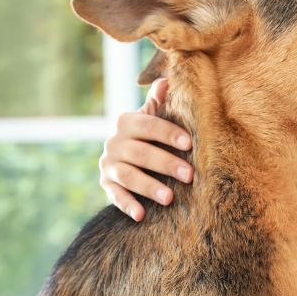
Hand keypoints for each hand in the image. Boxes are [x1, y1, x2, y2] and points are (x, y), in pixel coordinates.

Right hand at [98, 78, 192, 220]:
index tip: (189, 144)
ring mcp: (108, 164)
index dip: (168, 133)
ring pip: (128, 175)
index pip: (148, 124)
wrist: (122, 156)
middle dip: (166, 163)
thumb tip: (167, 79)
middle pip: (140, 152)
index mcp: (126, 122)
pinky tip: (141, 215)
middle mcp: (114, 142)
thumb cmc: (147, 135)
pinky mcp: (106, 185)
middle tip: (190, 175)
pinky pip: (115, 195)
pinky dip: (127, 205)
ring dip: (149, 187)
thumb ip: (159, 101)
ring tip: (170, 198)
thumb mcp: (151, 117)